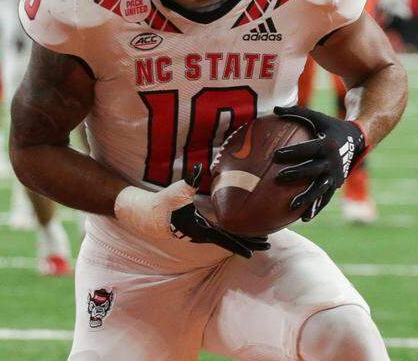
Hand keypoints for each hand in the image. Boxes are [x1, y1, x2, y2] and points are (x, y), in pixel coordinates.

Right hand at [113, 167, 267, 256]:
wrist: (150, 214)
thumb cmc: (165, 202)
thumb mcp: (179, 190)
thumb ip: (191, 180)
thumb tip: (199, 168)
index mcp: (201, 228)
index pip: (226, 239)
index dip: (241, 245)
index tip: (256, 251)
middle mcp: (203, 234)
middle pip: (230, 242)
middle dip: (249, 244)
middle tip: (268, 245)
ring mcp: (201, 234)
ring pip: (226, 239)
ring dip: (242, 240)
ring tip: (259, 240)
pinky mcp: (199, 230)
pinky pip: (220, 234)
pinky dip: (232, 235)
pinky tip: (240, 231)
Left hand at [274, 105, 367, 220]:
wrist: (358, 139)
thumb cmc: (330, 126)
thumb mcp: (317, 117)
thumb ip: (296, 112)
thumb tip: (273, 108)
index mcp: (327, 144)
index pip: (308, 149)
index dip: (293, 152)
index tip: (276, 155)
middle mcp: (333, 161)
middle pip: (313, 169)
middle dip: (296, 174)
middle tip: (279, 177)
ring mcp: (336, 174)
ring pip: (320, 188)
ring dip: (307, 198)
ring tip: (291, 206)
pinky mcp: (337, 184)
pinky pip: (326, 198)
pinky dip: (316, 208)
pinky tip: (303, 218)